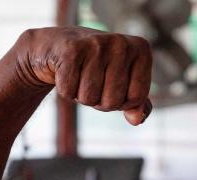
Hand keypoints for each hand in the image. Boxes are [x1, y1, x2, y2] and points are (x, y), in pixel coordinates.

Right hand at [14, 27, 152, 125]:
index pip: (137, 98)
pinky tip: (65, 72)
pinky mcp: (71, 49)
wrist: (55, 46)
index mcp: (141, 49)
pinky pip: (69, 92)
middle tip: (92, 81)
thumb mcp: (122, 84)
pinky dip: (65, 90)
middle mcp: (121, 43)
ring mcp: (96, 44)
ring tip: (79, 76)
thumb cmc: (96, 69)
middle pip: (114, 101)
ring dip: (81, 96)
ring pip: (90, 99)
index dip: (122, 102)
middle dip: (100, 101)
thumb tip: (137, 120)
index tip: (112, 85)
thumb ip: (137, 104)